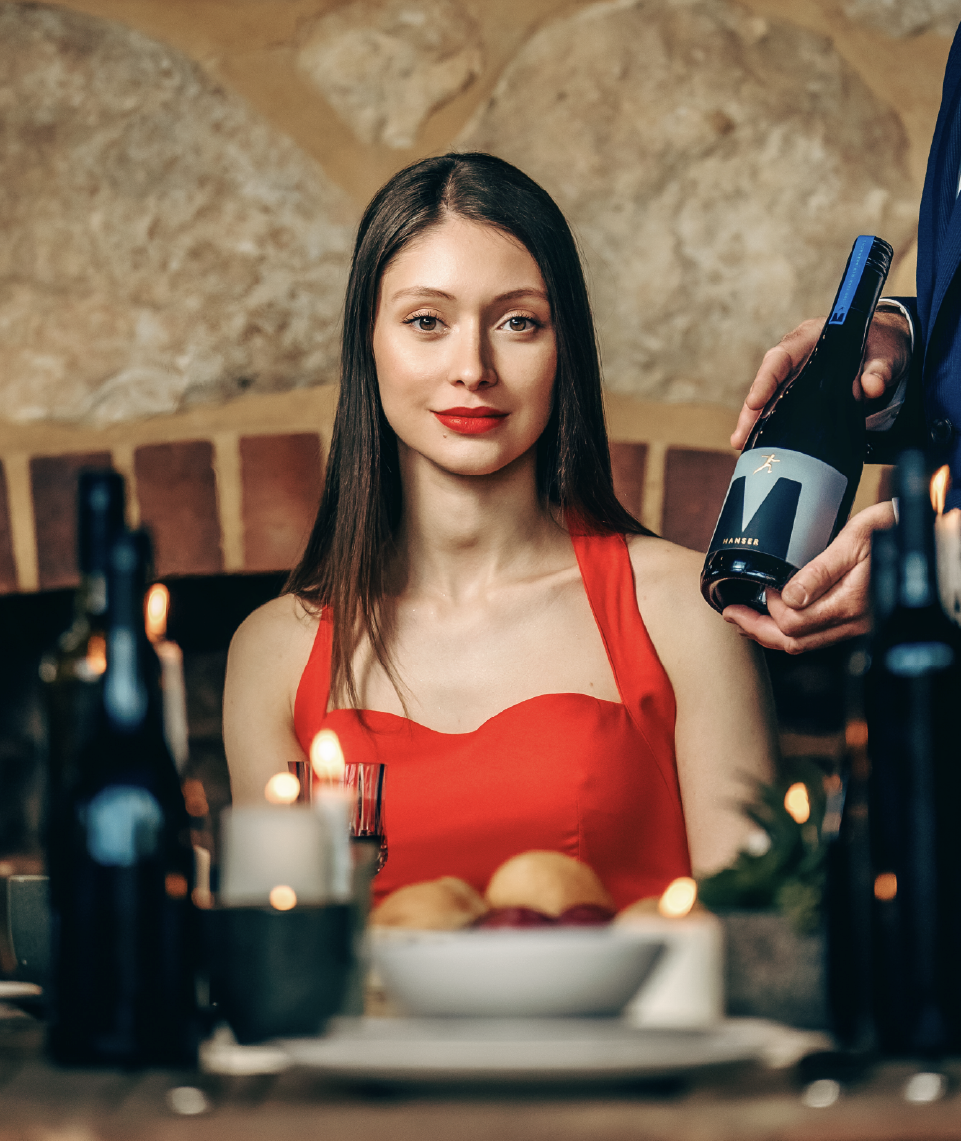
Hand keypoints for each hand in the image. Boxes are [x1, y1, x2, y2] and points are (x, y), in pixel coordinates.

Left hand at [721, 501, 894, 652]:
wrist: (922, 537)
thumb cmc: (891, 530)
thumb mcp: (854, 540)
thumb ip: (820, 571)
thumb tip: (789, 596)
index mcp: (850, 603)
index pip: (795, 623)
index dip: (769, 609)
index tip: (760, 587)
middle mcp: (854, 622)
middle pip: (794, 641)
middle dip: (757, 630)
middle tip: (731, 615)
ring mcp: (856, 625)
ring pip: (805, 644)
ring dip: (770, 634)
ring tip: (743, 621)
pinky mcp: (857, 622)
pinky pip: (817, 636)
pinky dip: (790, 631)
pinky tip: (775, 619)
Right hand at [730, 311, 912, 450]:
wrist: (886, 348)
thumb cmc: (882, 344)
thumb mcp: (887, 352)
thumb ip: (879, 368)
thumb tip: (871, 388)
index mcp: (809, 337)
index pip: (780, 357)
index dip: (765, 379)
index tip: (754, 401)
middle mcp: (795, 358)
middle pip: (766, 384)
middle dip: (750, 412)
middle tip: (739, 437)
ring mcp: (795, 377)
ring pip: (768, 401)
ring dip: (754, 424)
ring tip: (742, 447)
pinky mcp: (800, 395)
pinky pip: (780, 411)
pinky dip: (770, 428)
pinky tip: (760, 447)